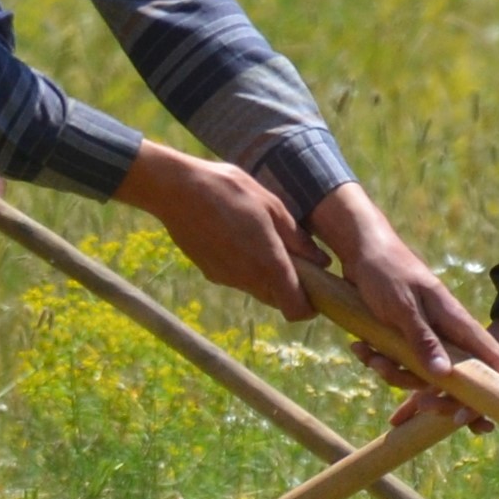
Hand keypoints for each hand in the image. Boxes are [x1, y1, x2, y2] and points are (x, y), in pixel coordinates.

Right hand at [112, 143, 312, 317]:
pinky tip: (238, 238)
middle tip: (294, 258)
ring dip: (267, 276)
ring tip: (263, 240)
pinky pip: (237, 279)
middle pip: (278, 300)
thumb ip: (298, 239)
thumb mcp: (272, 206)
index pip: (296, 308)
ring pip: (257, 289)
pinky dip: (245, 268)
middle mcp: (248, 278)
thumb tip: (321, 261)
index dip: (309, 306)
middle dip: (290, 287)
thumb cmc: (229, 190)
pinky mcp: (210, 273)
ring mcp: (226, 278)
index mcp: (269, 262)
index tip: (316, 289)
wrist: (177, 190)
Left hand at [302, 182, 498, 389]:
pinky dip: (378, 360)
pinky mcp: (406, 338)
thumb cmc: (387, 272)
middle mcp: (446, 332)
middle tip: (416, 405)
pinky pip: (398, 363)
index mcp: (456, 321)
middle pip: (456, 377)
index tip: (484, 415)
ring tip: (369, 357)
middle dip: (432, 394)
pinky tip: (359, 348)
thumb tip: (445, 376)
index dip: (498, 385)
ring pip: (420, 373)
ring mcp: (426, 336)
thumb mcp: (403, 308)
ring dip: (393, 373)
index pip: (492, 356)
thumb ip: (424, 341)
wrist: (362, 250)